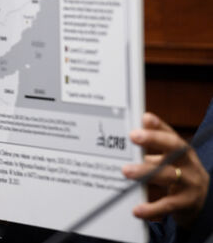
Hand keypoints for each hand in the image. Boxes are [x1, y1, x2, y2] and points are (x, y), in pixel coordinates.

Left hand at [122, 112, 209, 226]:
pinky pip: (168, 204)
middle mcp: (188, 164)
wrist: (202, 202)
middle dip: (154, 140)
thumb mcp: (166, 159)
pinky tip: (137, 209)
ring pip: (169, 175)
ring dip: (146, 172)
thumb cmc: (177, 174)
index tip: (145, 117)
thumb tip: (124, 136)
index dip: (159, 125)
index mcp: (180, 150)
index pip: (170, 134)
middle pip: (174, 148)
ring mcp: (189, 183)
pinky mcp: (186, 203)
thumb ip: (149, 148)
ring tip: (126, 171)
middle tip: (133, 136)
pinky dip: (152, 208)